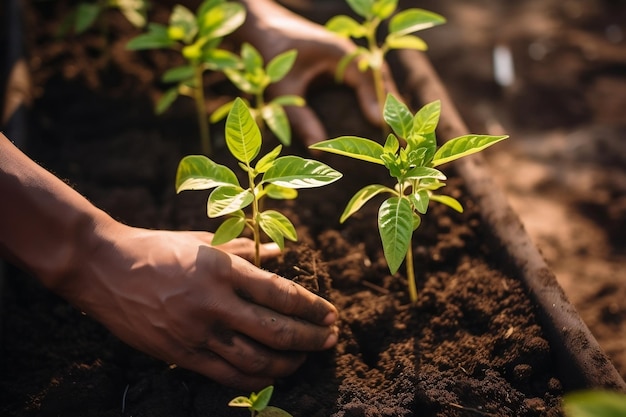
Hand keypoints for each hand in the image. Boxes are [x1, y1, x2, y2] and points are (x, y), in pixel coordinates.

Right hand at [60, 224, 338, 389]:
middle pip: (276, 331)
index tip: (331, 314)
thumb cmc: (156, 247)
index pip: (282, 294)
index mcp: (222, 270)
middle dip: (311, 338)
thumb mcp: (203, 241)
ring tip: (305, 358)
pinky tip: (271, 374)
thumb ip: (245, 248)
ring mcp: (196, 332)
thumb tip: (281, 253)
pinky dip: (255, 378)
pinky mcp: (180, 353)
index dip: (313, 308)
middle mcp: (213, 304)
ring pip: (255, 359)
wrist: (104, 268)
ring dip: (289, 362)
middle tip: (331, 339)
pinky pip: (226, 374)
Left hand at [235, 0, 400, 144]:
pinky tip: (381, 120)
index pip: (369, 78)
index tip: (383, 126)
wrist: (261, 28)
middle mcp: (350, 52)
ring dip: (389, 103)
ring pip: (378, 81)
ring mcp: (349, 57)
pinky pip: (368, 82)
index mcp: (340, 52)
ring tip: (402, 132)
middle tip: (405, 137)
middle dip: (394, 107)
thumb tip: (318, 152)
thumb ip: (300, 119)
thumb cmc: (270, 56)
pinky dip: (376, 99)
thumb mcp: (283, 90)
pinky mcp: (344, 64)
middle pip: (382, 80)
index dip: (378, 102)